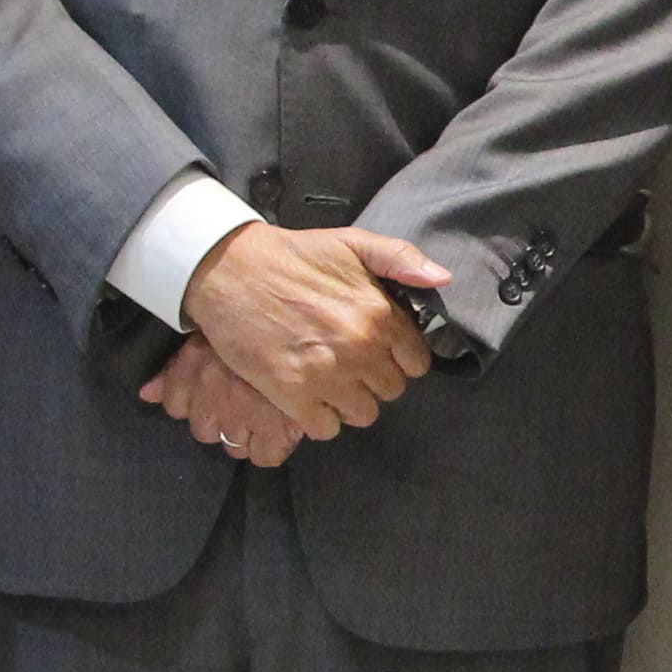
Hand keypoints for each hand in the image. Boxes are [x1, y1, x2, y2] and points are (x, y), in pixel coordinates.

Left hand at [143, 335, 302, 467]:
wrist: (309, 326)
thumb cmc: (260, 321)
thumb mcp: (213, 334)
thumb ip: (175, 370)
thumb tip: (146, 394)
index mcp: (199, 364)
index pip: (175, 405)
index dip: (194, 402)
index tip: (213, 394)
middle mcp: (216, 394)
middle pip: (203, 429)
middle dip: (219, 419)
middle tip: (241, 401)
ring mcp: (246, 415)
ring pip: (232, 444)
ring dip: (244, 433)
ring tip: (262, 413)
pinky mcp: (279, 430)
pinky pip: (265, 457)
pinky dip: (271, 448)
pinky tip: (277, 431)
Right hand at [179, 223, 435, 437]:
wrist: (228, 269)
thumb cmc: (292, 256)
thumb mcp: (352, 242)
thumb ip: (401, 258)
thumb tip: (442, 278)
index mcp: (380, 314)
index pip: (416, 363)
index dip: (398, 358)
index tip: (376, 349)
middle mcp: (360, 348)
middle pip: (391, 391)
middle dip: (373, 379)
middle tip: (346, 361)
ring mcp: (327, 375)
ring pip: (363, 414)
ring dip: (348, 402)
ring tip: (328, 378)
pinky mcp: (292, 394)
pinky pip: (326, 429)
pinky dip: (318, 418)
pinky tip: (307, 394)